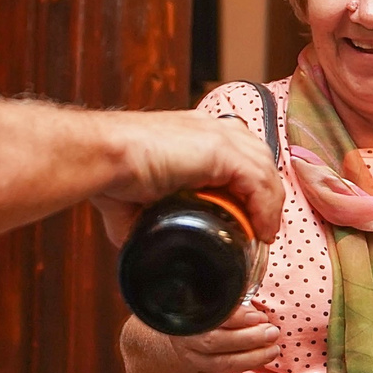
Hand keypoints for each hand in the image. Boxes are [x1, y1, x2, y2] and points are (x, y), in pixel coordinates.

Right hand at [90, 109, 285, 245]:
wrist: (103, 158)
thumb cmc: (110, 175)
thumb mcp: (136, 200)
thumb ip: (145, 218)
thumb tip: (139, 244)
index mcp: (195, 134)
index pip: (240, 153)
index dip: (251, 186)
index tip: (251, 217)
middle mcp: (211, 128)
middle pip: (259, 159)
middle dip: (267, 194)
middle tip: (262, 228)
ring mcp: (217, 136)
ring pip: (264, 169)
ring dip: (270, 205)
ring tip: (264, 234)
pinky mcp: (220, 149)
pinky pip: (258, 181)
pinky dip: (265, 207)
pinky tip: (262, 229)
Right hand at [169, 303, 281, 372]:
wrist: (195, 336)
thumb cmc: (215, 317)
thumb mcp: (222, 305)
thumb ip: (237, 304)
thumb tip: (256, 311)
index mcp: (193, 318)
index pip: (214, 318)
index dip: (237, 318)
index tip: (258, 317)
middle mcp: (190, 340)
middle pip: (216, 342)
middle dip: (249, 339)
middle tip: (272, 333)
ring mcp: (195, 360)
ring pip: (220, 364)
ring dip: (250, 359)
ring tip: (272, 350)